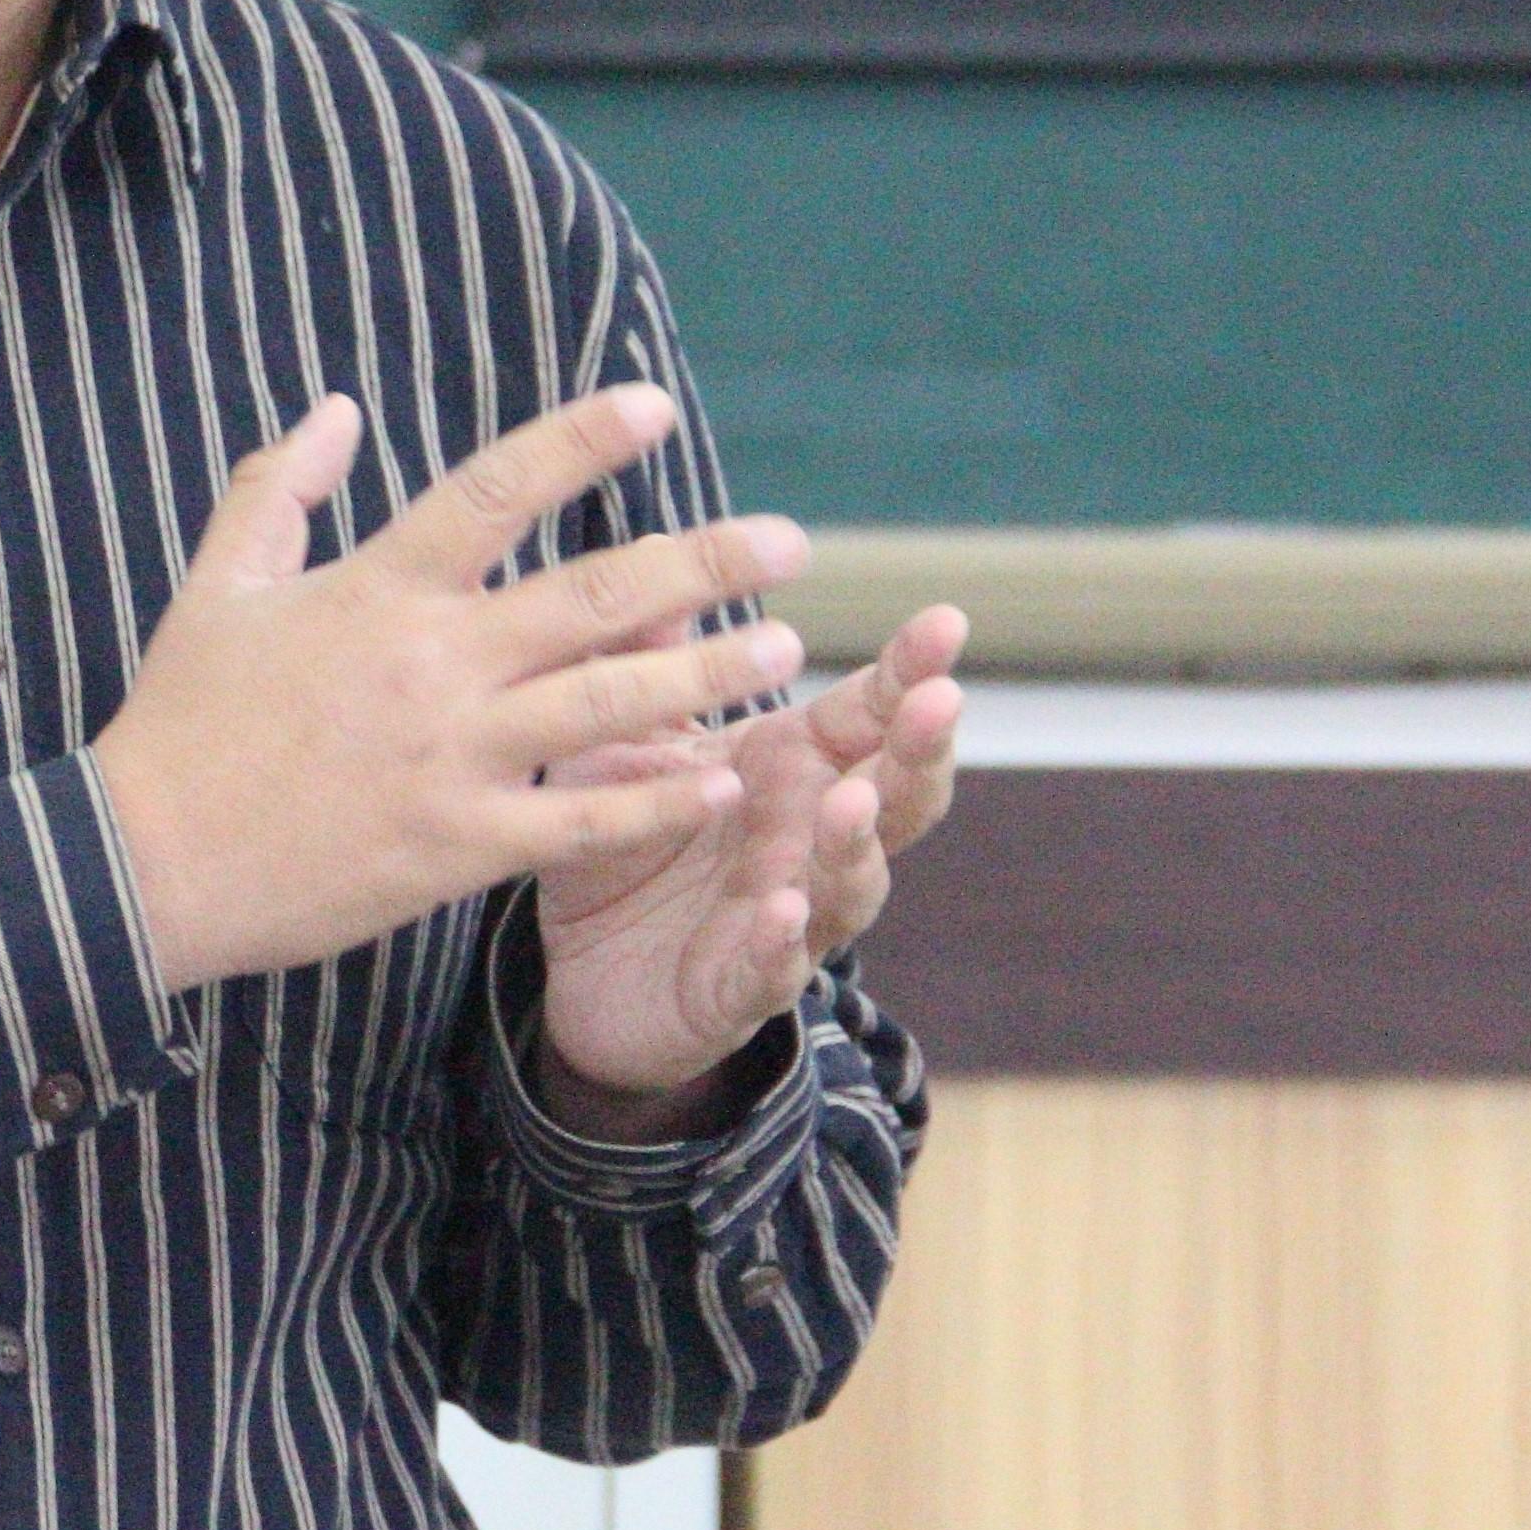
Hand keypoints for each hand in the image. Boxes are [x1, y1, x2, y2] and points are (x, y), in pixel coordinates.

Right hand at [90, 383, 810, 994]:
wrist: (143, 865)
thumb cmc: (179, 721)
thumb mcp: (217, 585)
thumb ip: (275, 489)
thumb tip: (336, 410)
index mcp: (376, 588)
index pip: (495, 489)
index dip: (579, 441)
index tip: (655, 409)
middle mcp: (430, 662)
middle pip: (592, 594)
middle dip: (701, 559)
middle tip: (787, 542)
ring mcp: (452, 757)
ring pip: (610, 702)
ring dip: (706, 670)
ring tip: (779, 649)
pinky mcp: (458, 845)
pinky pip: (583, 821)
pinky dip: (660, 800)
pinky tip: (728, 780)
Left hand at [527, 606, 969, 1117]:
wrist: (583, 965)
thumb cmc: (629, 831)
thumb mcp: (628, 734)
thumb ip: (647, 652)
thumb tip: (656, 542)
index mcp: (795, 766)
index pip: (871, 711)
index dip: (911, 669)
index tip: (948, 619)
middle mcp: (811, 838)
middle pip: (896, 794)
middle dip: (921, 748)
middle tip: (941, 697)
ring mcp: (791, 915)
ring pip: (853, 882)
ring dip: (857, 843)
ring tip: (854, 799)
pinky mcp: (741, 986)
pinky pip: (772, 967)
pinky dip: (782, 942)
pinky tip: (782, 911)